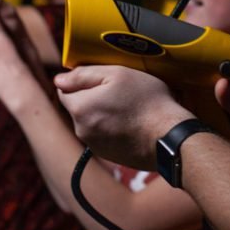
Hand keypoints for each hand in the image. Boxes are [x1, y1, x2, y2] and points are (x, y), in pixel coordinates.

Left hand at [55, 65, 192, 169]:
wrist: (170, 137)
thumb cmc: (147, 101)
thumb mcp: (117, 74)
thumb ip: (83, 75)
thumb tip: (59, 79)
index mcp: (79, 108)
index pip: (64, 90)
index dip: (81, 82)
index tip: (101, 80)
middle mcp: (81, 130)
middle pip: (77, 107)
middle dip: (91, 98)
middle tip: (118, 92)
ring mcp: (95, 145)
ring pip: (90, 122)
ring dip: (102, 114)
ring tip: (128, 108)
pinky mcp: (109, 155)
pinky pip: (102, 136)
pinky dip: (111, 128)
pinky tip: (131, 123)